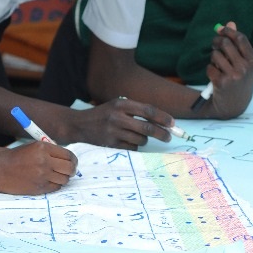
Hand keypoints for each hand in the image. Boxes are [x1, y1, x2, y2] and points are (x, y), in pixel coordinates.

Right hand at [0, 142, 77, 194]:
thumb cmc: (17, 157)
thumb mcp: (34, 147)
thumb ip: (51, 152)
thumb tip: (69, 159)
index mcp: (43, 148)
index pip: (68, 155)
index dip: (73, 159)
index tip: (72, 162)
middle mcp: (44, 161)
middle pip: (69, 168)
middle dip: (72, 170)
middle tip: (70, 171)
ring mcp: (42, 175)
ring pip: (64, 179)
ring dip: (63, 178)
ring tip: (56, 176)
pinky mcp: (38, 187)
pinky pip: (56, 187)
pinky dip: (55, 185)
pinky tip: (49, 181)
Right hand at [56, 98, 173, 149]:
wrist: (79, 125)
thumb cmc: (104, 114)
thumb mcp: (118, 105)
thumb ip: (137, 111)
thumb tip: (163, 122)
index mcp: (121, 104)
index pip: (148, 110)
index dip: (163, 117)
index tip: (173, 124)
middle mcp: (117, 117)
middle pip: (147, 128)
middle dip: (162, 134)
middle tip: (168, 137)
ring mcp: (113, 132)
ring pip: (141, 140)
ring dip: (145, 140)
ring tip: (138, 136)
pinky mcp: (110, 144)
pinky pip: (131, 148)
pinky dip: (134, 146)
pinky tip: (127, 141)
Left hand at [204, 21, 252, 116]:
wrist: (234, 105)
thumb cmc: (239, 79)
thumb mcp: (243, 63)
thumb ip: (237, 43)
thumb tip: (230, 22)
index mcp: (252, 61)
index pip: (240, 39)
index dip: (229, 31)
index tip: (221, 29)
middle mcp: (244, 68)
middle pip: (226, 44)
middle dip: (217, 42)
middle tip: (215, 45)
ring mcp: (233, 76)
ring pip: (215, 55)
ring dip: (214, 58)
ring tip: (218, 66)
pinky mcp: (221, 83)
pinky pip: (209, 67)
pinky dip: (210, 69)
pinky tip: (215, 76)